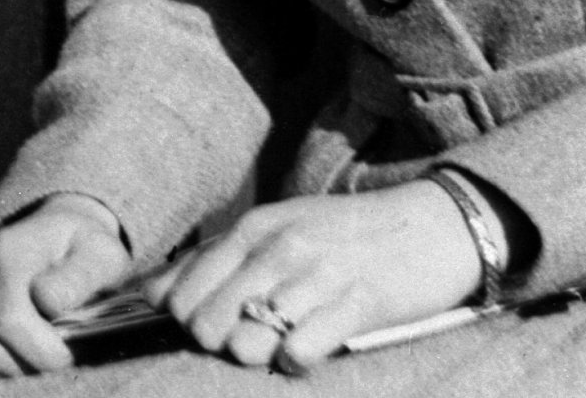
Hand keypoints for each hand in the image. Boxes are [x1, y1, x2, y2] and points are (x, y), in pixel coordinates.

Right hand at [0, 193, 129, 376]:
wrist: (59, 229)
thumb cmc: (84, 250)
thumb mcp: (101, 255)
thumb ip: (80, 278)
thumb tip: (45, 302)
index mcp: (9, 247)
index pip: (11, 321)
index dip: (42, 353)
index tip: (68, 360)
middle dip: (22, 369)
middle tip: (50, 369)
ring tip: (26, 365)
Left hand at [145, 181, 493, 372]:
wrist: (432, 223)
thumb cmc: (348, 232)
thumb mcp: (281, 227)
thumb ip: (218, 257)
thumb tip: (152, 294)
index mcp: (257, 226)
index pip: (182, 292)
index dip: (187, 323)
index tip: (214, 327)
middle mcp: (281, 246)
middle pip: (206, 325)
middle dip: (219, 345)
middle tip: (251, 339)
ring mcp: (318, 273)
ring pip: (246, 344)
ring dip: (258, 357)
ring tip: (282, 344)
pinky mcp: (357, 302)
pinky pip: (299, 353)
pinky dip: (297, 362)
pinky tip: (311, 350)